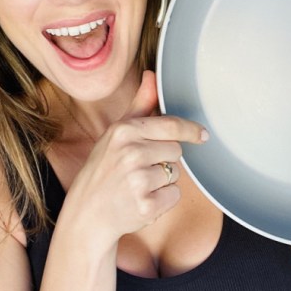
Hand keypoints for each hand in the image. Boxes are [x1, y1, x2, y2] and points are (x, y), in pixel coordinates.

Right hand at [59, 70, 207, 241]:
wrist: (87, 214)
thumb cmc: (103, 170)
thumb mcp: (115, 134)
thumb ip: (139, 106)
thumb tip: (151, 76)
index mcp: (124, 131)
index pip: (171, 125)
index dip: (191, 130)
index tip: (203, 135)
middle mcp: (131, 153)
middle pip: (176, 151)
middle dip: (164, 160)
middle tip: (140, 169)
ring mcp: (138, 180)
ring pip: (175, 174)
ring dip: (162, 182)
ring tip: (137, 186)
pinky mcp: (146, 205)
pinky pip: (174, 196)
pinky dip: (162, 201)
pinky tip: (141, 201)